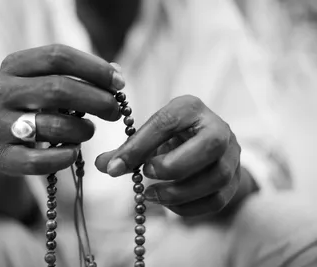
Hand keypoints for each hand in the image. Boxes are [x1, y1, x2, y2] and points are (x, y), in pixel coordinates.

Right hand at [0, 44, 124, 174]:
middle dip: (96, 100)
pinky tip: (73, 152)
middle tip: (115, 111)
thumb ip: (80, 76)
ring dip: (82, 130)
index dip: (94, 68)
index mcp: (14, 66)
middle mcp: (1, 92)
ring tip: (88, 131)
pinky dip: (65, 157)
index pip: (58, 56)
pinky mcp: (1, 157)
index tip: (119, 83)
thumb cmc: (34, 109)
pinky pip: (40, 160)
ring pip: (54, 126)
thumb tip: (117, 73)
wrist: (0, 145)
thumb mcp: (49, 85)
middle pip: (58, 89)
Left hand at [95, 95, 244, 217]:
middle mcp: (219, 127)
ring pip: (216, 177)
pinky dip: (189, 207)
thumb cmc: (172, 138)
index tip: (114, 168)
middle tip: (146, 175)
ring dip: (179, 192)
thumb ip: (128, 150)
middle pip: (211, 145)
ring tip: (151, 195)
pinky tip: (168, 205)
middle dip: (174, 165)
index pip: (167, 122)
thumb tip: (103, 165)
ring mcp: (233, 155)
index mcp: (191, 108)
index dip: (139, 146)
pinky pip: (218, 200)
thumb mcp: (151, 136)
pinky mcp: (235, 180)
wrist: (206, 146)